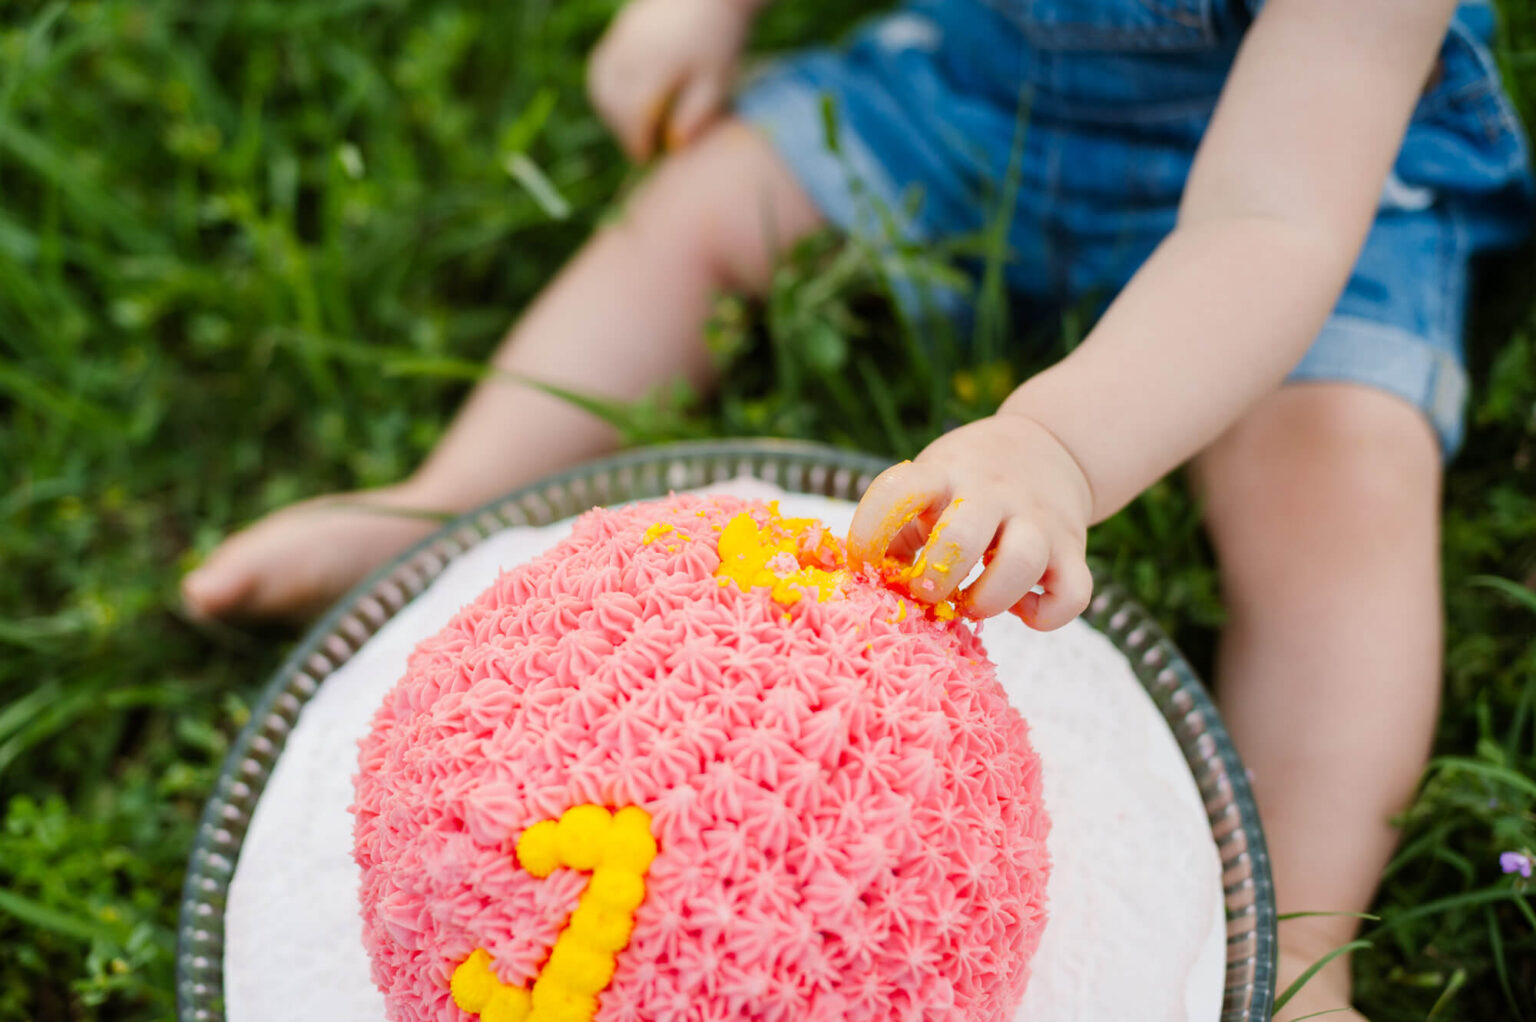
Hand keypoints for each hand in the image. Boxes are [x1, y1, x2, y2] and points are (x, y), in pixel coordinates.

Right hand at [588, 0, 754, 161]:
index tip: (645, 157)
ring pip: (600, 86)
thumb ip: (696, 114)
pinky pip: (600, 68)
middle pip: (612, 102)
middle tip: (639, 147)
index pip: (634, 113)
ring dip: (610, 113)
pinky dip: (607, 92)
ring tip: (632, 127)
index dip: (636, 140)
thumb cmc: (719, 40)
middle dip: (622, 130)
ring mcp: (619, 37)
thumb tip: (674, 146)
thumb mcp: (717, 81)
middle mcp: (631, 49)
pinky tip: (626, 103)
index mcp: (657, 63)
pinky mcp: (617, 30)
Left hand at [848, 413, 1095, 629]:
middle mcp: (993, 492)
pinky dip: (1044, 615)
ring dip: (989, 598)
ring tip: (972, 602)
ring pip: (1022, 562)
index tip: (864, 559)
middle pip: (962, 535)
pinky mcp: (1073, 550)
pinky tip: (1021, 606)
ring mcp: (1038, 520)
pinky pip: (1071, 595)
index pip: (900, 491)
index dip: (871, 531)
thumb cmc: (964, 484)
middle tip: (927, 591)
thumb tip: (869, 587)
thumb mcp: (928, 485)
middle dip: (937, 576)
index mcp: (945, 473)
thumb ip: (897, 531)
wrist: (1048, 446)